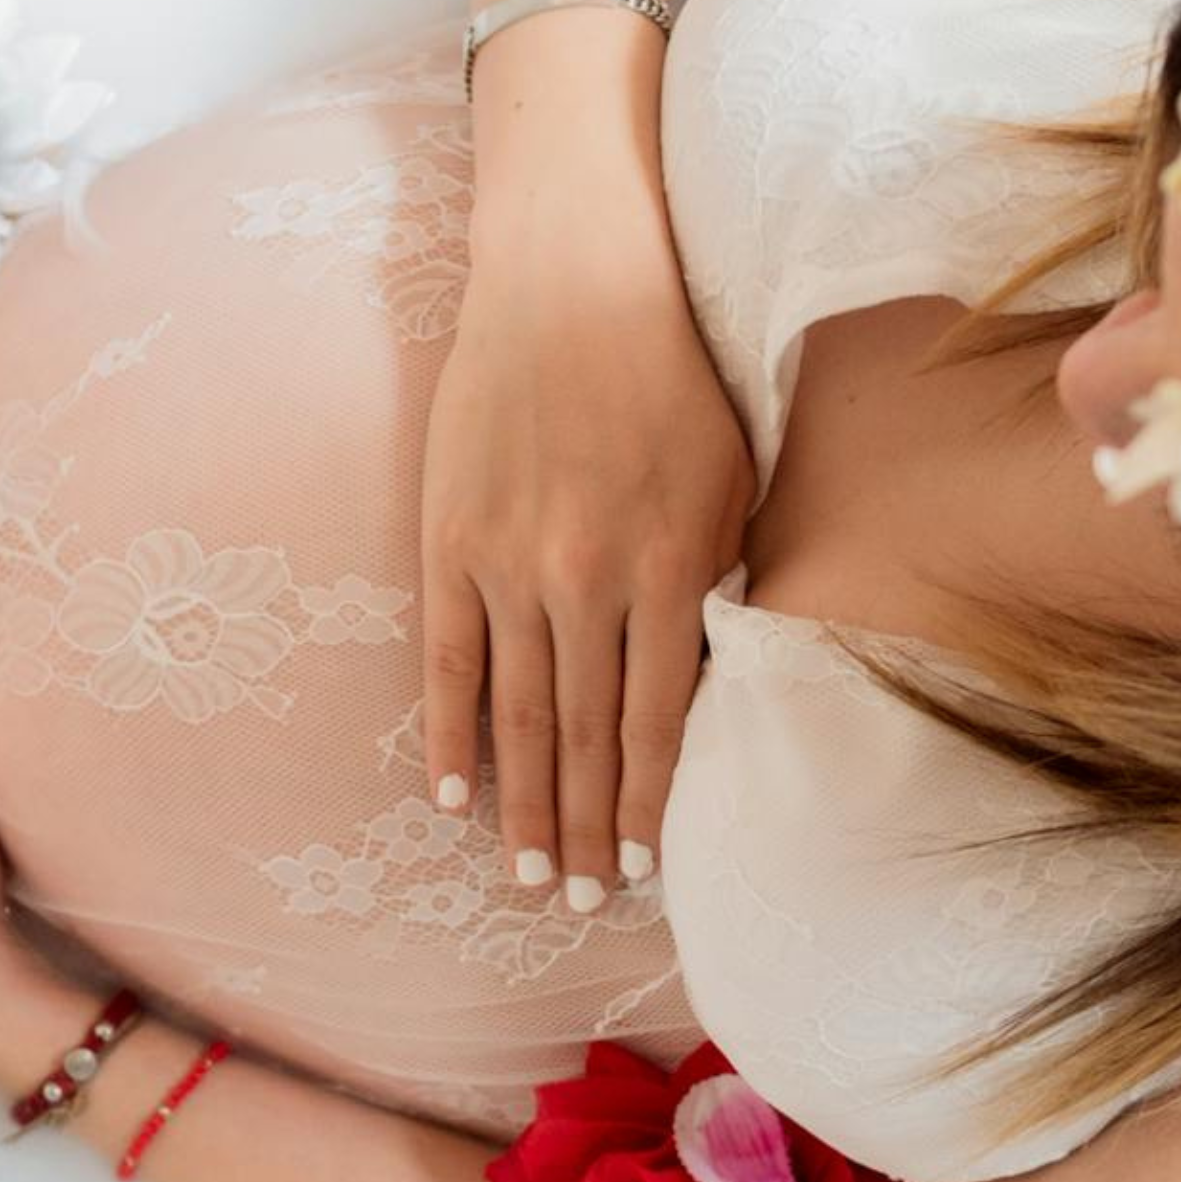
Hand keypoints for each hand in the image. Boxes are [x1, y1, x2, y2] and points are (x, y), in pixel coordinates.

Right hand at [420, 217, 754, 905]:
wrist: (571, 281)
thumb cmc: (671, 375)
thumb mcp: (735, 474)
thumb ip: (722, 578)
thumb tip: (709, 679)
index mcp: (673, 568)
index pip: (659, 723)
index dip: (646, 805)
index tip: (642, 870)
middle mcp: (589, 581)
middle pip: (582, 736)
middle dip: (585, 828)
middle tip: (580, 900)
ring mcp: (510, 564)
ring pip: (515, 714)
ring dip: (523, 805)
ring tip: (527, 873)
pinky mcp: (449, 540)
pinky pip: (445, 659)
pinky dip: (448, 734)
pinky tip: (451, 796)